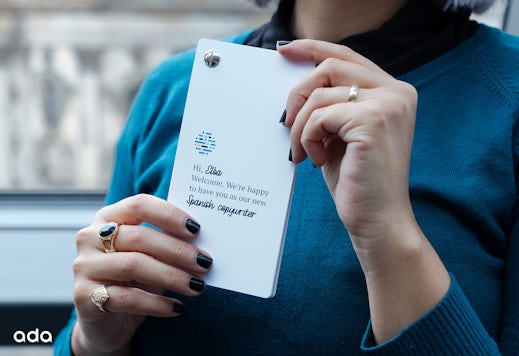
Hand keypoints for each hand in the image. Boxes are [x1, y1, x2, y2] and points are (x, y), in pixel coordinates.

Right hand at [71, 194, 211, 354]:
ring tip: (197, 286)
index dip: (169, 214)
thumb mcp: (151, 255)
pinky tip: (177, 308)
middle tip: (205, 263)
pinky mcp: (83, 296)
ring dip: (172, 276)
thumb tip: (202, 238)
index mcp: (108, 217)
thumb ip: (167, 240)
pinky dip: (157, 303)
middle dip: (177, 250)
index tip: (196, 230)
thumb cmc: (135, 280)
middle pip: (139, 237)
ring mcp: (84, 266)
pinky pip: (127, 298)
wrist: (107, 322)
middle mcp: (90, 237)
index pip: (139, 204)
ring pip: (134, 265)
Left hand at [278, 39, 416, 249]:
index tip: (285, 51)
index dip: (313, 48)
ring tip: (304, 153)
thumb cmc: (357, 181)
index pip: (346, 56)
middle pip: (330, 66)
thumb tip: (296, 86)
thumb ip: (330, 106)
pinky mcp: (373, 120)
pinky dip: (308, 138)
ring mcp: (388, 104)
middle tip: (286, 123)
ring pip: (319, 94)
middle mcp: (396, 92)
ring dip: (301, 126)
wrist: (377, 221)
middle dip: (298, 94)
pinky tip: (316, 160)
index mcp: (392, 92)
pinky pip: (320, 116)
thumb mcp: (341, 135)